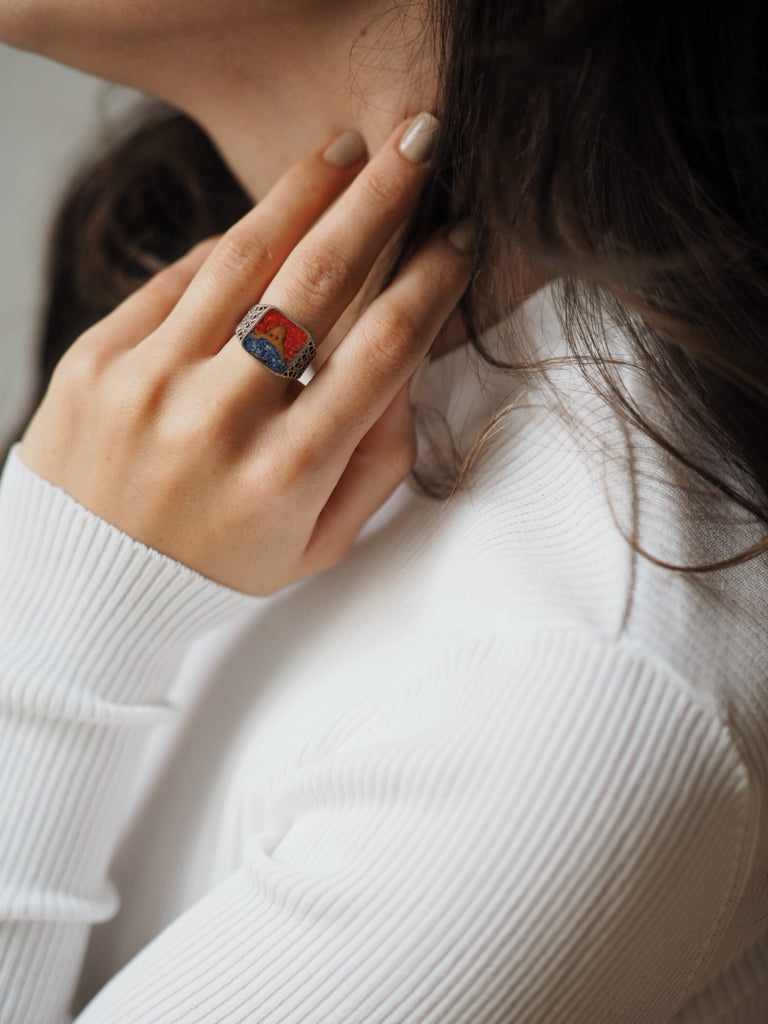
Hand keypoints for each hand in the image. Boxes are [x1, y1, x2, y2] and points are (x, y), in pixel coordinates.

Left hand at [20, 115, 473, 594]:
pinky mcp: (97, 359)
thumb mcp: (316, 545)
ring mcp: (151, 384)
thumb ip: (375, 467)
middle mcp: (220, 421)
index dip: (431, 281)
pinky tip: (265, 223)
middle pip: (320, 282)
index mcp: (287, 475)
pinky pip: (177, 279)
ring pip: (244, 259)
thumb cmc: (217, 564)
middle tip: (419, 143)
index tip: (459, 235)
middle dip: (381, 201)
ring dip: (304, 193)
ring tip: (344, 150)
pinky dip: (227, 245)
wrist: (88, 583)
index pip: (381, 350)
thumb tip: (406, 374)